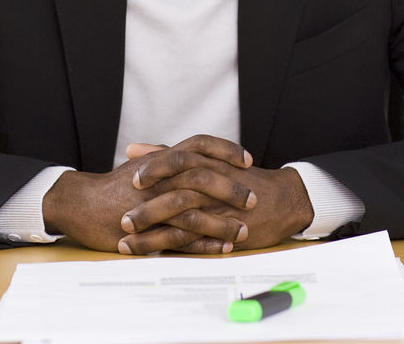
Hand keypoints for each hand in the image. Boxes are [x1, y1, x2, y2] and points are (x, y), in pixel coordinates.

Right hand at [41, 135, 255, 252]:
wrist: (82, 204)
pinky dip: (205, 242)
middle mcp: (161, 176)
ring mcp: (154, 202)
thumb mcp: (141, 165)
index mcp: (162, 159)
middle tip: (254, 198)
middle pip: (204, 176)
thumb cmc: (112, 186)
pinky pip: (182, 236)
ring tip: (243, 230)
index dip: (226, 150)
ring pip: (196, 209)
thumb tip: (187, 153)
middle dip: (233, 188)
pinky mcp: (148, 228)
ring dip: (223, 220)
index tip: (248, 159)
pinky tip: (221, 248)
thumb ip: (165, 158)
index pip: (200, 145)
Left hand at [118, 137, 313, 253]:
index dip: (152, 169)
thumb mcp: (206, 159)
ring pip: (181, 215)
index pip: (175, 160)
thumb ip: (168, 153)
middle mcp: (211, 182)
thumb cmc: (239, 178)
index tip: (129, 179)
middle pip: (175, 189)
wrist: (282, 199)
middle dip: (146, 204)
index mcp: (205, 162)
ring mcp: (218, 207)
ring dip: (152, 230)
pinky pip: (195, 239)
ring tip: (126, 240)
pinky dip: (172, 247)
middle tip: (122, 216)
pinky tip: (152, 255)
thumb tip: (133, 147)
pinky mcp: (224, 229)